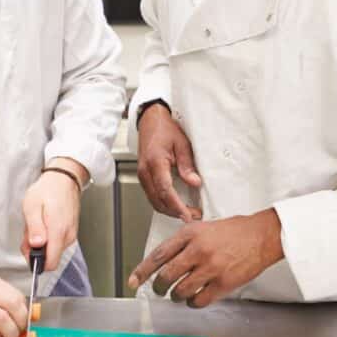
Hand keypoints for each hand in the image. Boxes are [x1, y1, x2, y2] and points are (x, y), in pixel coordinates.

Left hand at [21, 157, 86, 271]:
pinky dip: (48, 238)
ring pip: (53, 251)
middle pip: (51, 258)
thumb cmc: (47, 190)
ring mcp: (71, 235)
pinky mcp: (71, 232)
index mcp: (58, 231)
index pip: (50, 263)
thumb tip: (36, 245)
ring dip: (42, 243)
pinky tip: (44, 224)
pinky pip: (57, 243)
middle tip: (28, 233)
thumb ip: (34, 228)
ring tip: (36, 225)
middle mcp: (67, 236)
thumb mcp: (32, 205)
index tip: (28, 249)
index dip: (36, 261)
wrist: (64, 179)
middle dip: (36, 251)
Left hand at [128, 209, 283, 307]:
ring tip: (179, 294)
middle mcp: (198, 250)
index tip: (133, 281)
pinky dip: (193, 302)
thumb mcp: (203, 227)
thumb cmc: (233, 231)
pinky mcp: (224, 283)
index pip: (158, 255)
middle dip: (158, 287)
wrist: (262, 235)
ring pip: (181, 291)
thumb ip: (183, 242)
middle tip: (159, 290)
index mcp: (190, 234)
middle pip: (166, 276)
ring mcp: (211, 267)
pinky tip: (195, 298)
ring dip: (176, 296)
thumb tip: (163, 262)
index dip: (142, 271)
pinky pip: (199, 300)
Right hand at [138, 104, 202, 221]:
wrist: (150, 121)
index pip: (166, 190)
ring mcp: (142, 176)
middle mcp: (145, 172)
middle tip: (193, 215)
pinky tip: (175, 205)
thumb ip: (187, 165)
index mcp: (155, 162)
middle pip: (158, 201)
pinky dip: (164, 204)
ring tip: (186, 212)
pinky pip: (152, 196)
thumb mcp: (182, 143)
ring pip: (154, 201)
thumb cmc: (165, 129)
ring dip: (169, 210)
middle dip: (175, 212)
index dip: (177, 206)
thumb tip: (194, 182)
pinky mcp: (144, 178)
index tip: (188, 215)